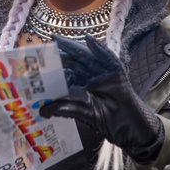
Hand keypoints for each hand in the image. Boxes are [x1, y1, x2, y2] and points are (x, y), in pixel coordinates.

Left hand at [42, 35, 163, 161]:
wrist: (130, 129)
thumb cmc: (110, 122)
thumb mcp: (83, 114)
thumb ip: (65, 109)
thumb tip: (43, 109)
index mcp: (84, 86)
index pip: (67, 73)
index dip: (55, 67)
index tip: (39, 62)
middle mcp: (93, 77)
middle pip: (76, 61)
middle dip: (61, 53)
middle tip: (47, 44)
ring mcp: (105, 74)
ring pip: (88, 57)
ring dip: (74, 47)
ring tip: (59, 40)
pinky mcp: (117, 73)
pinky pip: (108, 58)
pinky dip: (100, 49)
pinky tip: (89, 41)